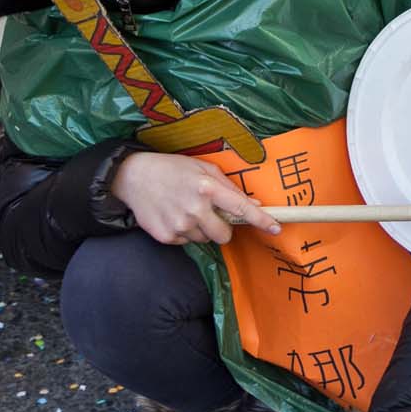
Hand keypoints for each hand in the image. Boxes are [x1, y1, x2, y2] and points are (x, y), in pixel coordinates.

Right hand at [108, 149, 283, 246]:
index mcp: (207, 188)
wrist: (134, 177)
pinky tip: (173, 215)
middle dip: (222, 228)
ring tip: (185, 210)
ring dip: (201, 229)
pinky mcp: (165, 236)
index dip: (261, 220)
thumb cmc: (173, 169)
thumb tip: (253, 204)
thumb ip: (229, 187)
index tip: (276, 228)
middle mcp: (194, 209)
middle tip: (210, 214)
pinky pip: (186, 242)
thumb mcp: (203, 169)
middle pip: (224, 235)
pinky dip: (184, 232)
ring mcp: (179, 225)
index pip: (240, 208)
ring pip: (204, 240)